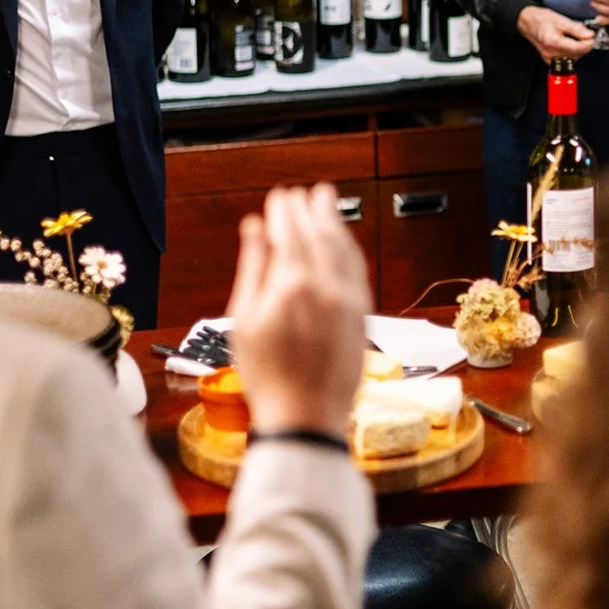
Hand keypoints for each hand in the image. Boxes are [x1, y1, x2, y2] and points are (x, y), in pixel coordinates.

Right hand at [226, 183, 372, 434]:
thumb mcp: (245, 320)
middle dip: (311, 209)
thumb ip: (253, 268)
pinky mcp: (363, 314)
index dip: (284, 211)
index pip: (289, 233)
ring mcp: (349, 299)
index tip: (279, 196)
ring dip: (335, 222)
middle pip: (319, 234)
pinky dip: (349, 248)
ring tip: (327, 202)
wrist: (306, 416)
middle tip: (305, 192)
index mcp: (292, 284)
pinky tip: (343, 242)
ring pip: (344, 248)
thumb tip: (254, 228)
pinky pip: (358, 268)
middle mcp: (326, 286)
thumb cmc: (267, 375)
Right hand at [517, 6, 598, 60]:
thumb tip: (589, 35)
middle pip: (575, 54)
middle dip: (584, 46)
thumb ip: (576, 28)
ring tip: (577, 38)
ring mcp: (549, 58)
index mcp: (553, 41)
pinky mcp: (549, 59)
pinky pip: (565, 59)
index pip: (577, 48)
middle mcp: (550, 52)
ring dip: (578, 50)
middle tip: (587, 36)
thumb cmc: (541, 19)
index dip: (588, 44)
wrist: (528, 22)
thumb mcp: (561, 20)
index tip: (592, 38)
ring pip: (572, 58)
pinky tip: (570, 44)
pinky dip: (571, 52)